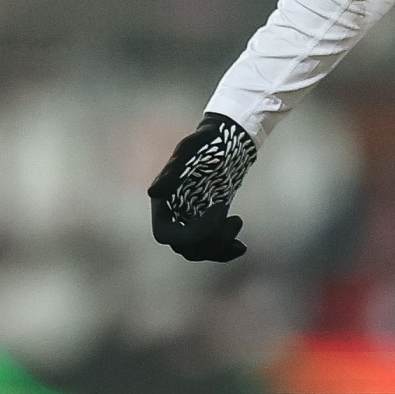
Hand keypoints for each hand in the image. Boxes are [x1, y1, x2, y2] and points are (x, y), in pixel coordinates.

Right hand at [147, 112, 255, 262]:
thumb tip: (153, 192)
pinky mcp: (207, 225)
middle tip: (235, 219)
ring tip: (237, 221)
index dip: (192, 233)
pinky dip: (225, 252)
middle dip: (212, 240)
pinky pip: (212, 249)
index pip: (166, 235)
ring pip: (200, 251)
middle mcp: (174, 217)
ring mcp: (190, 222)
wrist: (225, 141)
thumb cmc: (205, 143)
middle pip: (186, 248)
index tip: (219, 208)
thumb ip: (172, 172)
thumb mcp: (189, 152)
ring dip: (221, 246)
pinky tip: (241, 246)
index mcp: (164, 203)